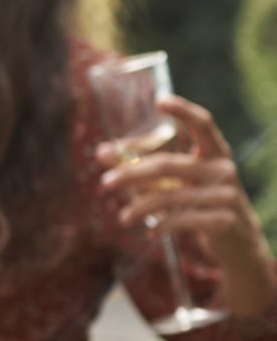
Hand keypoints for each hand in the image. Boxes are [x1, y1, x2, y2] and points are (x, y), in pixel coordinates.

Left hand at [100, 97, 276, 291]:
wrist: (238, 240)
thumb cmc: (200, 202)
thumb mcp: (175, 182)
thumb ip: (142, 166)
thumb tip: (102, 151)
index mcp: (214, 152)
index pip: (203, 124)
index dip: (183, 111)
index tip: (159, 101)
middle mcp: (223, 168)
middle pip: (167, 165)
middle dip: (131, 173)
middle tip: (104, 183)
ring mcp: (226, 194)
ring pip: (169, 196)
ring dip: (140, 207)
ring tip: (122, 218)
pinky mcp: (225, 220)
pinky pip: (182, 220)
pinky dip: (161, 226)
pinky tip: (150, 232)